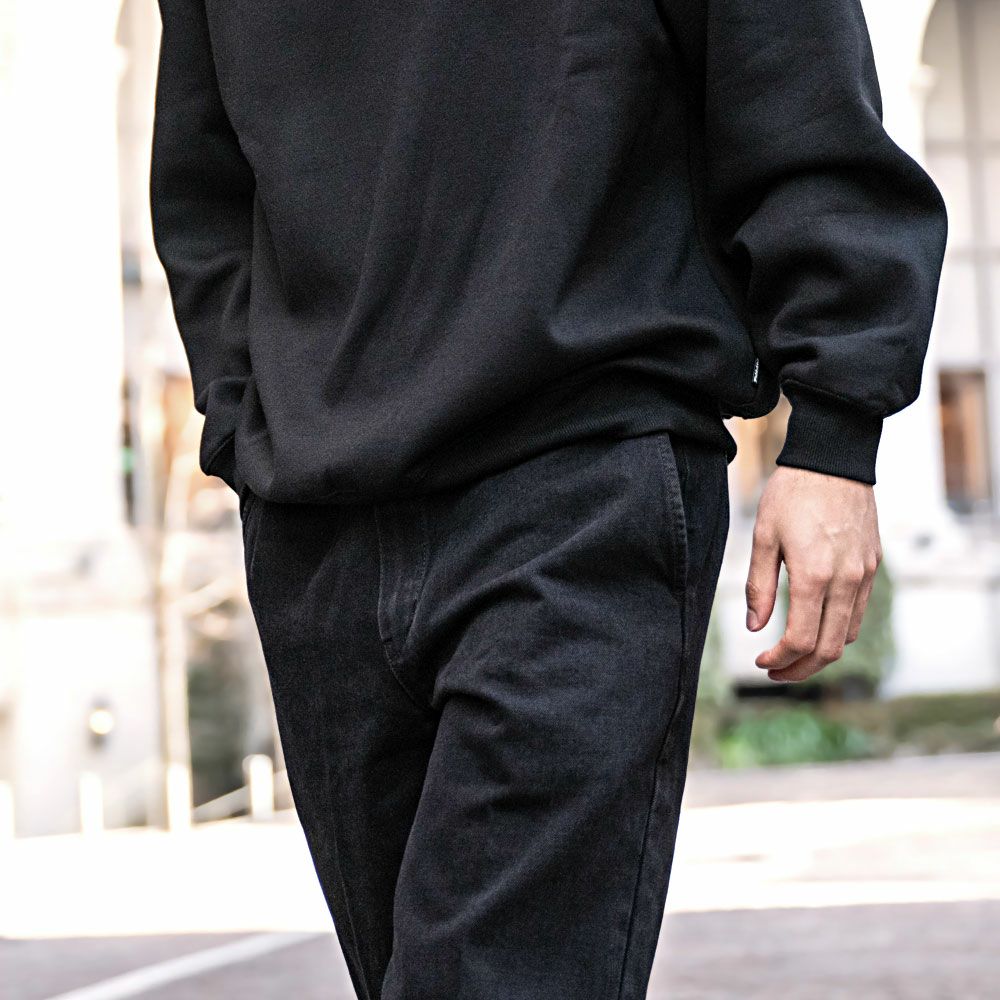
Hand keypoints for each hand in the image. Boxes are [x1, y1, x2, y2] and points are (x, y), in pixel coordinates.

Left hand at [745, 466, 882, 682]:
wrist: (834, 461)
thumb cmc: (792, 494)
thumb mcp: (763, 536)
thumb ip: (758, 585)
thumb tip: (755, 628)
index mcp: (814, 575)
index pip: (801, 639)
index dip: (780, 660)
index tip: (761, 661)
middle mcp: (845, 581)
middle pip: (828, 649)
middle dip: (800, 669)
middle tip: (775, 670)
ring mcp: (863, 575)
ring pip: (847, 634)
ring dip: (820, 653)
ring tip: (792, 653)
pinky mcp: (872, 566)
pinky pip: (858, 612)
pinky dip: (837, 630)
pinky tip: (814, 624)